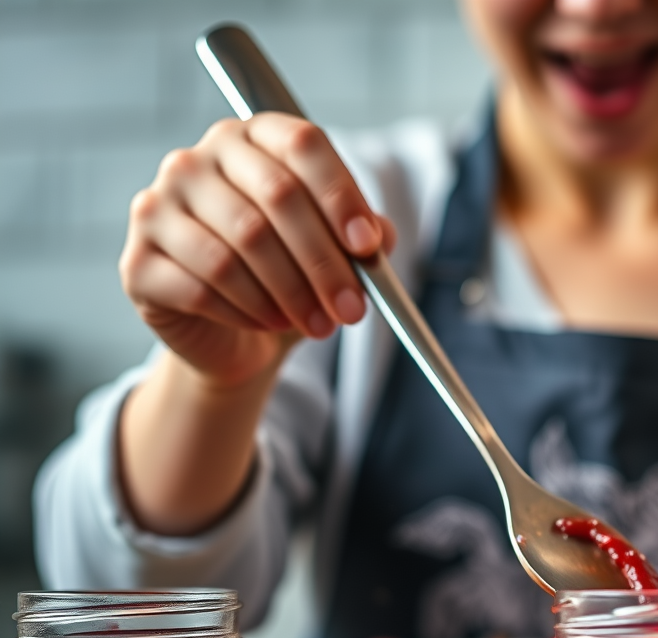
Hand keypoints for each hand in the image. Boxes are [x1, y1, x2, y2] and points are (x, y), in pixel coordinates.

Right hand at [119, 112, 395, 387]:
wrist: (232, 340)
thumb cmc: (286, 283)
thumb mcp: (332, 257)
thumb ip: (361, 238)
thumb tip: (381, 237)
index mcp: (249, 140)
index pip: (301, 144)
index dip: (340, 196)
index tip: (369, 246)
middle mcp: (195, 161)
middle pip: (276, 198)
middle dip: (324, 263)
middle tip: (352, 310)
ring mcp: (157, 207)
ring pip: (239, 248)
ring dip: (290, 295)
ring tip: (317, 324)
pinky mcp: (138, 263)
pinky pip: (202, 287)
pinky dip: (247, 313)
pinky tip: (268, 325)